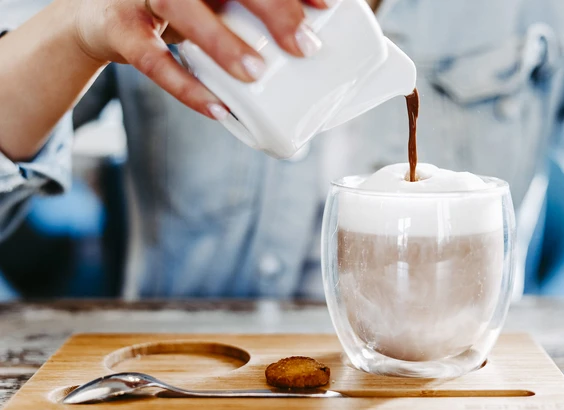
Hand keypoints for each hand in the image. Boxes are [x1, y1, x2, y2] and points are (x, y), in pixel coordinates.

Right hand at [70, 0, 331, 118]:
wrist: (100, 15)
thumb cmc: (175, 12)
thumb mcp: (212, 4)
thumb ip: (247, 16)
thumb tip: (307, 49)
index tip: (328, 4)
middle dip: (271, 8)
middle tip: (304, 45)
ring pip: (181, 8)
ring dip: (222, 42)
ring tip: (256, 74)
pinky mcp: (120, 29)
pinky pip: (151, 60)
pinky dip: (185, 87)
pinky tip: (217, 110)